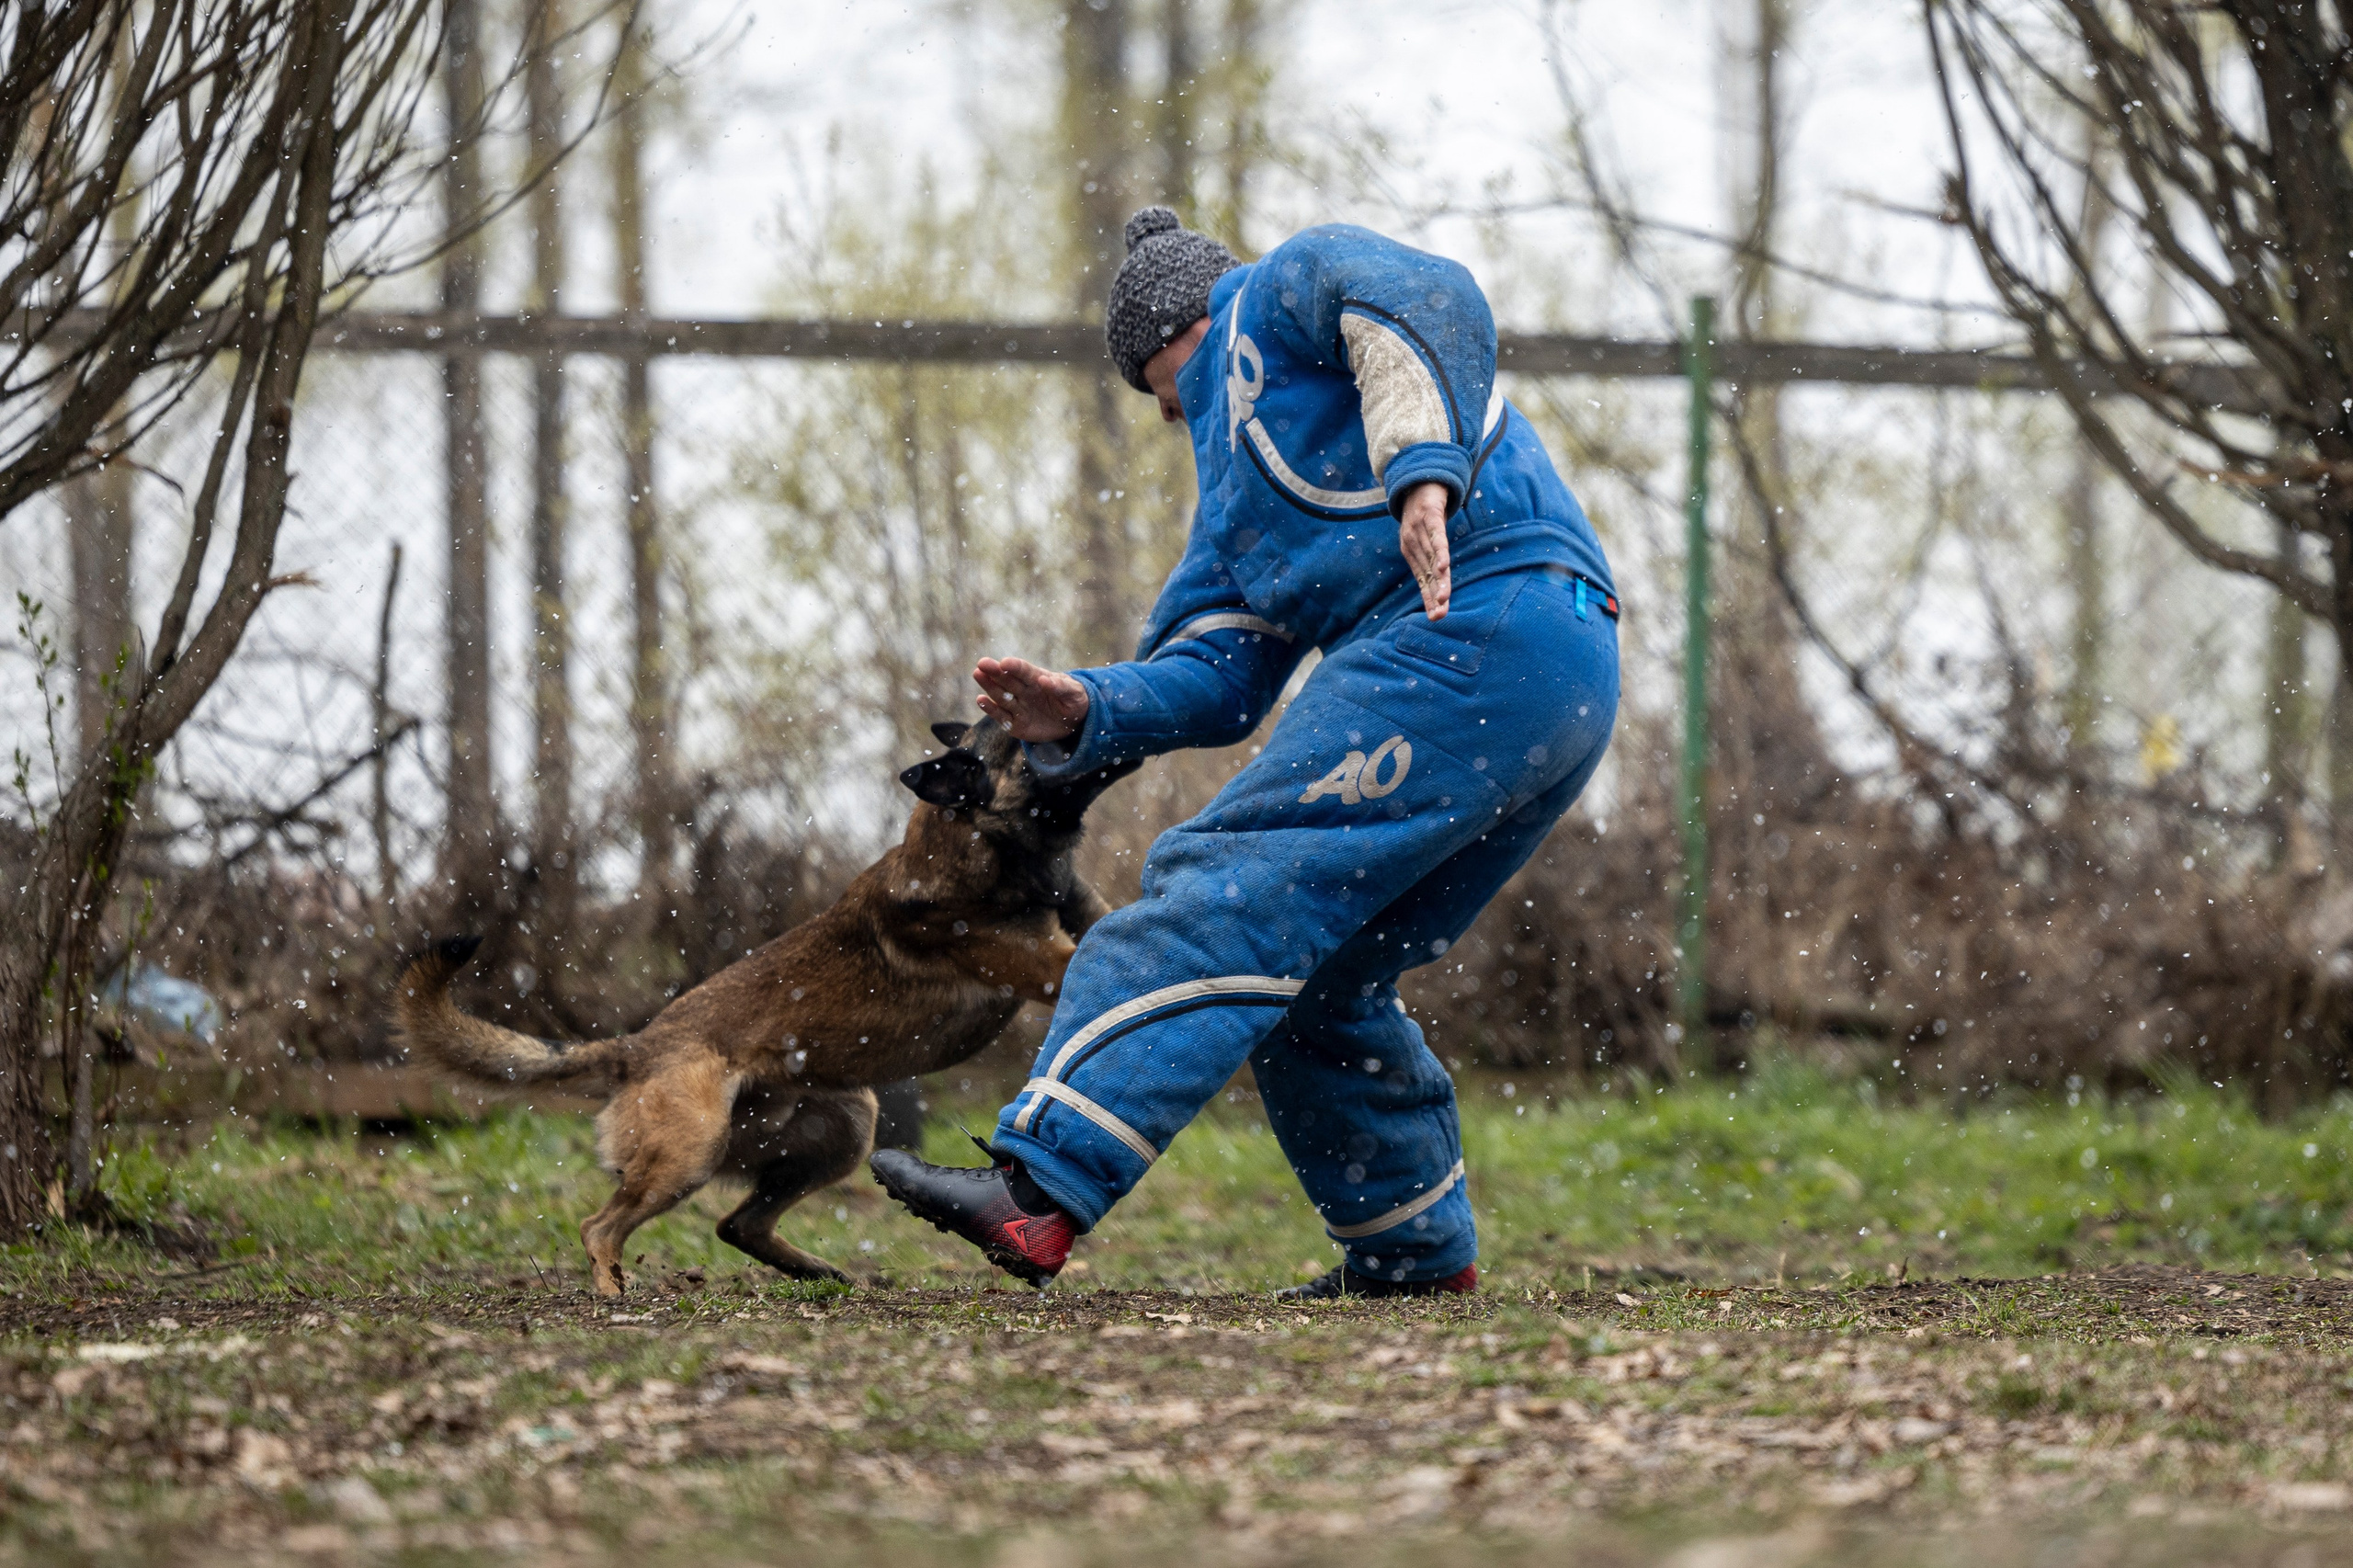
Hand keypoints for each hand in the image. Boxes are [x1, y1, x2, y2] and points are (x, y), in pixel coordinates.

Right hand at [973, 657, 1090, 742]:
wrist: (1073, 721)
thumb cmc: (1073, 700)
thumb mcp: (1074, 693)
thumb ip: (1061, 687)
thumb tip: (1044, 680)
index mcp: (1038, 679)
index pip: (1024, 671)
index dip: (1015, 666)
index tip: (1005, 663)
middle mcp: (1024, 690)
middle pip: (1007, 679)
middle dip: (994, 671)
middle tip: (982, 664)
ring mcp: (1018, 706)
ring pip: (1000, 695)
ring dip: (989, 686)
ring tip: (978, 674)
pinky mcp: (1015, 724)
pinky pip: (1001, 716)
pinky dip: (990, 709)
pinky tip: (981, 699)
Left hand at [1399, 480, 1453, 620]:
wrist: (1418, 476)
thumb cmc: (1424, 510)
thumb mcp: (1427, 533)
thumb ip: (1434, 552)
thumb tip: (1441, 574)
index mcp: (1410, 549)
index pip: (1421, 577)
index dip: (1428, 597)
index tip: (1436, 617)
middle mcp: (1411, 541)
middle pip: (1426, 572)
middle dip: (1433, 595)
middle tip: (1439, 616)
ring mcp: (1419, 527)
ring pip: (1431, 558)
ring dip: (1438, 578)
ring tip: (1444, 598)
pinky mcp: (1429, 514)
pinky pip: (1436, 535)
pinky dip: (1440, 552)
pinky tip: (1444, 567)